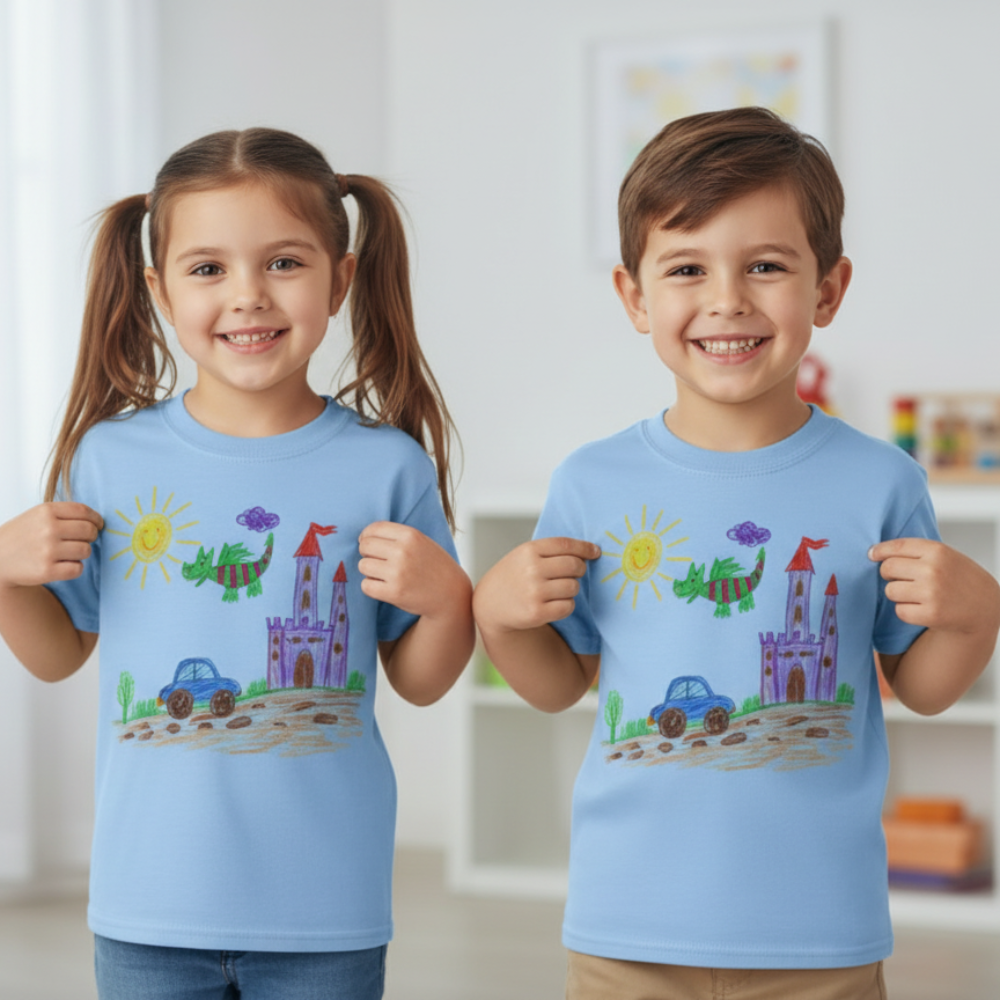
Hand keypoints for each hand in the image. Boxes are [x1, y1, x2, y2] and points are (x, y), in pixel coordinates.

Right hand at [0, 502, 103, 589]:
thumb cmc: (22, 535)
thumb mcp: (37, 515)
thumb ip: (64, 514)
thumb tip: (97, 521)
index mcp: (46, 511)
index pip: (84, 511)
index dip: (96, 519)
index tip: (98, 525)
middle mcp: (48, 529)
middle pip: (89, 531)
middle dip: (91, 536)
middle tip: (82, 540)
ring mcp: (47, 550)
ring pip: (86, 550)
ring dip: (81, 553)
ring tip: (66, 553)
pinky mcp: (47, 570)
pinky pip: (78, 569)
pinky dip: (74, 568)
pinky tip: (62, 566)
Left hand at [358, 521, 470, 618]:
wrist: (451, 594)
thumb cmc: (435, 567)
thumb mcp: (422, 542)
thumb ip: (398, 536)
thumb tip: (365, 536)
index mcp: (411, 535)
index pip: (374, 529)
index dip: (366, 536)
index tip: (368, 543)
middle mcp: (403, 552)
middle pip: (365, 546)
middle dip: (367, 553)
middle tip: (378, 561)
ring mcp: (398, 573)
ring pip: (363, 566)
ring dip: (370, 571)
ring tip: (384, 575)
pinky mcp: (394, 593)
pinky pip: (366, 586)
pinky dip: (371, 587)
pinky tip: (384, 587)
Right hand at [473, 536, 601, 634]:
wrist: (489, 604)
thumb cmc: (512, 576)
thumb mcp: (523, 555)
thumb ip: (549, 551)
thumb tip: (589, 550)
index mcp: (529, 550)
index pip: (566, 545)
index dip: (585, 548)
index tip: (595, 552)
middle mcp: (532, 569)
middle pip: (574, 565)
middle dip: (580, 569)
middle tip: (574, 573)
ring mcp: (534, 591)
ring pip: (573, 587)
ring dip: (571, 589)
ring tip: (556, 590)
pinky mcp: (537, 612)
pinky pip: (568, 606)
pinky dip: (566, 605)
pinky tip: (553, 603)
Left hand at [869, 537, 999, 634]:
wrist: (985, 606)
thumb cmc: (959, 577)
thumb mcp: (945, 555)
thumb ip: (916, 551)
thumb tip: (874, 552)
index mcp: (937, 551)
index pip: (896, 546)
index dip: (880, 551)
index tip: (872, 555)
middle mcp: (933, 569)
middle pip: (887, 568)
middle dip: (889, 574)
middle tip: (902, 579)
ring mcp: (932, 592)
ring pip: (890, 591)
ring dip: (897, 594)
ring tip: (916, 594)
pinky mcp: (931, 614)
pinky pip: (899, 610)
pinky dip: (906, 611)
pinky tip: (921, 608)